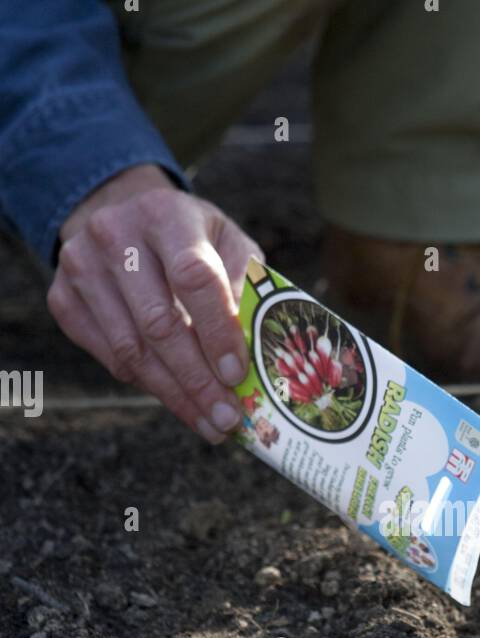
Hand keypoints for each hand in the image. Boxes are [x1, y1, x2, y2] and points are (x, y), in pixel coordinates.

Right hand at [48, 165, 263, 440]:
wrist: (123, 217)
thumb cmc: (192, 240)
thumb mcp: (228, 244)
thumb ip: (246, 288)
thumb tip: (259, 354)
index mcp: (165, 214)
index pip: (193, 277)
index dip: (217, 331)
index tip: (238, 375)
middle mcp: (114, 235)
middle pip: (158, 323)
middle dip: (197, 380)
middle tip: (227, 418)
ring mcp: (80, 267)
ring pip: (131, 350)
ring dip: (175, 395)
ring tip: (210, 423)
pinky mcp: (62, 299)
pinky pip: (110, 359)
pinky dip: (149, 386)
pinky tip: (180, 401)